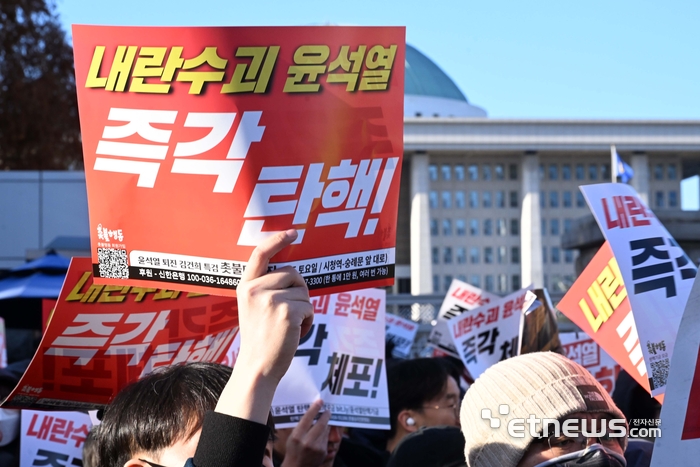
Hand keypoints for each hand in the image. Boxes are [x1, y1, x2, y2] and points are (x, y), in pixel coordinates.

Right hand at [236, 229, 313, 382]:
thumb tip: (293, 273)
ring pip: (304, 291)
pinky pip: (310, 307)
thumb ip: (266, 289)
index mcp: (245, 287)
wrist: (257, 368)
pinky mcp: (286, 312)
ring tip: (290, 326)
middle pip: (293, 273)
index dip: (277, 240)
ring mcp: (270, 300)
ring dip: (304, 308)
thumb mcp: (253, 309)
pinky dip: (309, 320)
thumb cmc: (261, 340)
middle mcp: (255, 290)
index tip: (292, 232)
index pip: (260, 254)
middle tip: (290, 314)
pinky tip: (296, 333)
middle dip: (300, 291)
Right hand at [281, 400, 331, 466]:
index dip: (314, 408)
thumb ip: (302, 426)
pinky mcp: (323, 452)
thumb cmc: (293, 449)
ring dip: (326, 425)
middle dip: (325, 416)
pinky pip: (326, 439)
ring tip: (325, 421)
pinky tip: (321, 435)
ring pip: (325, 431)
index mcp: (297, 436)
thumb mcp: (293, 436)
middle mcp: (307, 442)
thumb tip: (312, 412)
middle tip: (327, 411)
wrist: (297, 466)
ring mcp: (316, 448)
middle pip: (321, 424)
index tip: (320, 401)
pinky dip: (325, 435)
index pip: (307, 418)